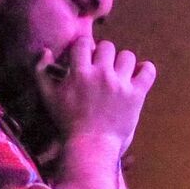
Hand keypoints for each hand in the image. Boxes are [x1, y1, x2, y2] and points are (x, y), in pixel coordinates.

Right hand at [37, 34, 155, 151]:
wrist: (91, 145)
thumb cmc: (67, 122)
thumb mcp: (47, 96)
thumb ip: (41, 71)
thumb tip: (46, 50)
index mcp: (80, 73)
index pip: (83, 43)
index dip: (84, 48)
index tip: (84, 58)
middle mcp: (101, 74)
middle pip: (107, 46)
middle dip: (103, 54)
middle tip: (101, 67)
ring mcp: (121, 84)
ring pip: (127, 56)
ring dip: (122, 62)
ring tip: (118, 73)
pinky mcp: (136, 95)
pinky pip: (148, 71)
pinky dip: (146, 69)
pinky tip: (139, 73)